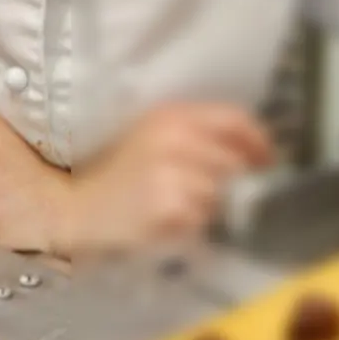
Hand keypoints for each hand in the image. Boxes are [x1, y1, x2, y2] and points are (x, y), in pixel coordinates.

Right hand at [66, 103, 273, 255]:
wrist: (74, 206)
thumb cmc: (115, 173)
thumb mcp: (151, 137)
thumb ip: (198, 135)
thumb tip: (257, 156)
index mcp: (169, 115)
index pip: (236, 120)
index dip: (258, 143)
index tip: (264, 162)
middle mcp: (174, 139)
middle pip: (236, 162)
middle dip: (233, 181)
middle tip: (214, 193)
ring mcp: (174, 174)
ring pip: (225, 194)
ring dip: (214, 206)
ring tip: (184, 207)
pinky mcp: (173, 207)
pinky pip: (207, 219)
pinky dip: (197, 224)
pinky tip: (171, 220)